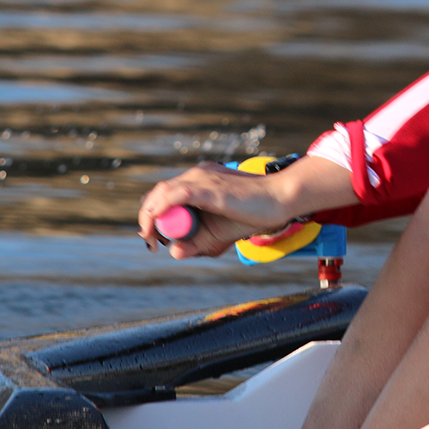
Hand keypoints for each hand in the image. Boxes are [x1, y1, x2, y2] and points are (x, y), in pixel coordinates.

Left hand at [136, 153, 359, 259]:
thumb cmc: (253, 214)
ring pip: (163, 193)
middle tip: (151, 241)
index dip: (153, 215)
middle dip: (149, 219)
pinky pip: (177, 194)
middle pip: (159, 193)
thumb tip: (174, 253)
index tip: (154, 238)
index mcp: (199, 181)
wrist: (279, 200)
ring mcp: (202, 178)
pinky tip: (156, 224)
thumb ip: (197, 243)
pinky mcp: (208, 187)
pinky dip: (162, 208)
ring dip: (151, 217)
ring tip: (153, 238)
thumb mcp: (219, 234)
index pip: (165, 194)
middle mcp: (197, 175)